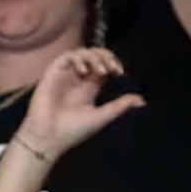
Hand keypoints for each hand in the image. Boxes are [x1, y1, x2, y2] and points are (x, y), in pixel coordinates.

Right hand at [18, 49, 144, 162]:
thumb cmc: (72, 131)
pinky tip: (85, 71)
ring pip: (82, 53)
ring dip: (95, 57)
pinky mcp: (53, 73)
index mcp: (89, 87)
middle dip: (106, 57)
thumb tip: (142, 101)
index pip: (103, 66)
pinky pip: (67, 56)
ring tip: (102, 70)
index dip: (113, 63)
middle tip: (113, 68)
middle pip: (95, 55)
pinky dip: (78, 59)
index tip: (120, 73)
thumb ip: (119, 107)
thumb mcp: (101, 117)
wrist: (49, 138)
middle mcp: (77, 78)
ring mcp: (65, 74)